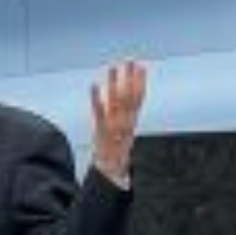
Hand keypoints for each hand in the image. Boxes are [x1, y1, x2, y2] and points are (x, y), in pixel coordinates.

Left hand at [88, 59, 146, 183]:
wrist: (111, 174)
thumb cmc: (117, 156)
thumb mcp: (125, 137)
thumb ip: (126, 120)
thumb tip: (127, 112)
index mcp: (131, 124)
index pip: (138, 99)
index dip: (140, 82)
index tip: (141, 67)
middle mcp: (125, 124)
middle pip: (129, 97)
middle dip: (130, 78)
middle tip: (129, 60)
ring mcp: (113, 128)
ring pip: (116, 102)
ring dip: (115, 84)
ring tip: (113, 68)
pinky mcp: (101, 132)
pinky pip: (99, 114)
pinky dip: (97, 99)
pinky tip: (94, 86)